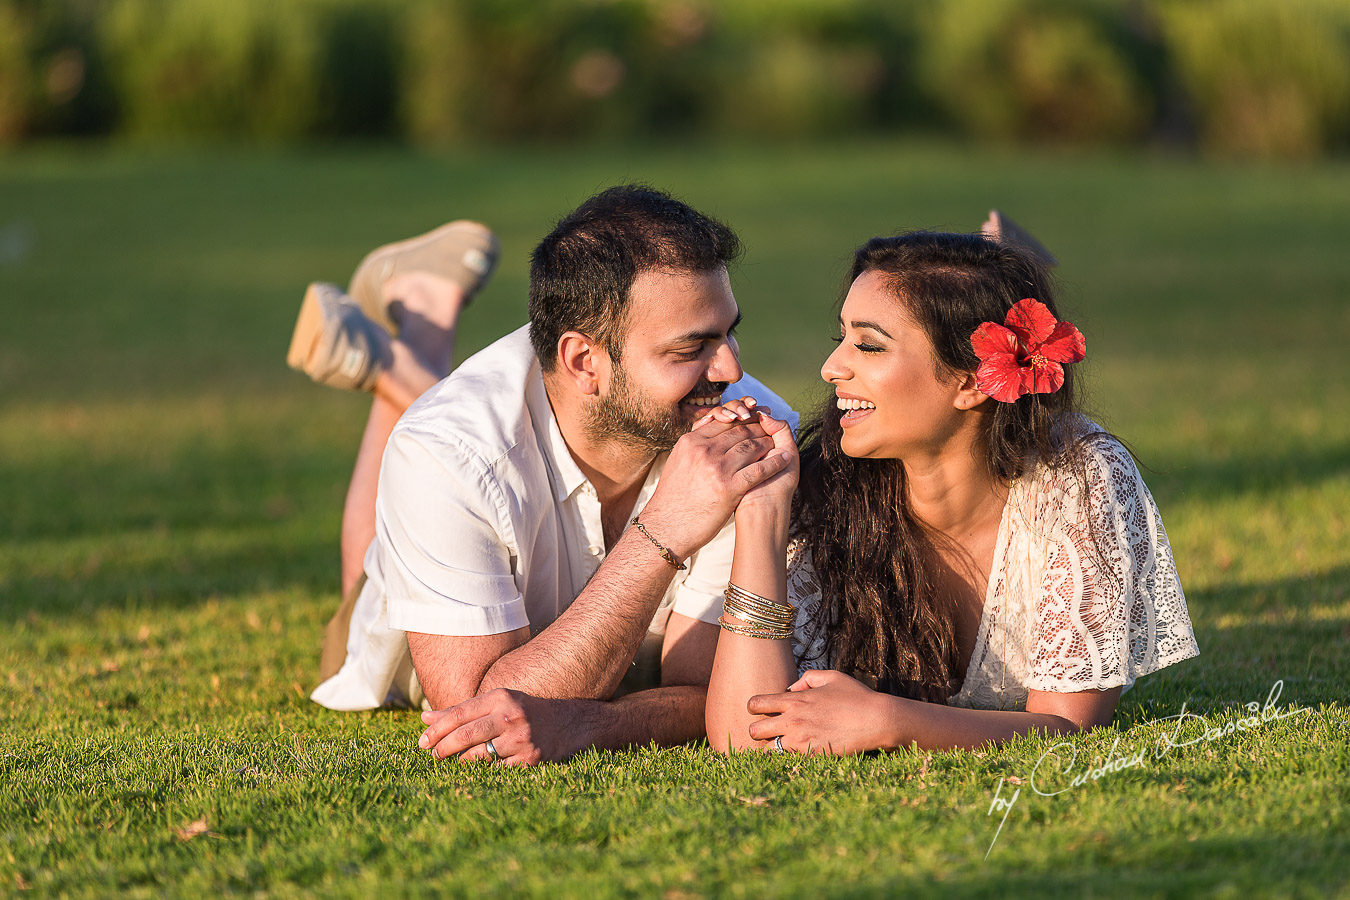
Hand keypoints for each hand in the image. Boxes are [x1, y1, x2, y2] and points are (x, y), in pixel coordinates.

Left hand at [417, 688, 583, 766]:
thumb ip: (461, 711)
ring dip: (461, 762)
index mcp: (500, 698)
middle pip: (466, 735)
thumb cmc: (523, 712)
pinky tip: (479, 771)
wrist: (567, 723)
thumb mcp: (496, 703)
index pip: (460, 714)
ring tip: (454, 762)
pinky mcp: (530, 760)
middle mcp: (510, 716)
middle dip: (443, 748)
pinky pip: (497, 771)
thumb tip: (424, 719)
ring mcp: (521, 739)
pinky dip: (484, 772)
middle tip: (432, 756)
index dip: (437, 729)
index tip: (422, 741)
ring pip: (479, 756)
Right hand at [639, 406, 789, 557]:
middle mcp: (704, 451)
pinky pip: (759, 470)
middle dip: (758, 428)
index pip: (722, 422)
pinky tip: (784, 460)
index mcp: (690, 442)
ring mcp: (717, 469)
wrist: (667, 527)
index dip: (741, 419)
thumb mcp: (677, 463)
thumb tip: (706, 432)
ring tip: (777, 443)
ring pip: (751, 447)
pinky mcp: (729, 488)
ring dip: (768, 443)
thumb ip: (693, 446)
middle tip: (770, 426)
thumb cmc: (672, 499)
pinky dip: (774, 463)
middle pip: (739, 431)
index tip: (753, 418)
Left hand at [745, 669, 895, 754]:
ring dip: (771, 748)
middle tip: (767, 731)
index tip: (761, 710)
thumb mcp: (832, 677)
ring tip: (781, 746)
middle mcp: (793, 721)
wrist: (877, 720)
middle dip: (756, 731)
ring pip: (767, 750)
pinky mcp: (812, 756)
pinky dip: (788, 759)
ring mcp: (801, 741)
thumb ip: (807, 678)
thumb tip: (792, 688)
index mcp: (795, 700)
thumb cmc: (856, 696)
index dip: (754, 707)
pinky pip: (788, 761)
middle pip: (754, 730)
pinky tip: (797, 755)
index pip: (755, 703)